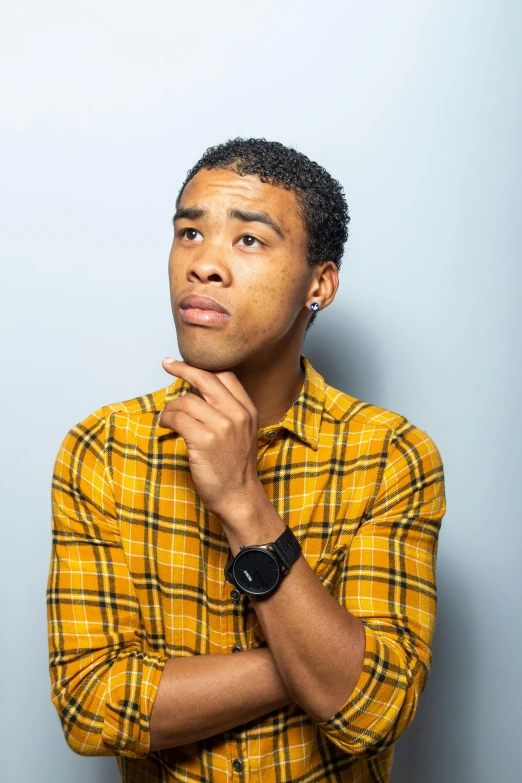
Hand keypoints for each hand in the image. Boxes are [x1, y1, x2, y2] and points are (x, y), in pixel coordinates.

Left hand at [158, 359, 263, 518]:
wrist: (238, 496)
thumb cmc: (236, 468)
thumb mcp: (243, 433)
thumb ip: (229, 411)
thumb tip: (199, 393)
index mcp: (248, 410)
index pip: (225, 376)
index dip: (202, 367)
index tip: (186, 362)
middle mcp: (237, 414)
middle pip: (205, 379)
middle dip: (182, 368)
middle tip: (167, 364)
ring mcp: (221, 426)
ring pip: (186, 401)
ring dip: (170, 408)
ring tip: (167, 418)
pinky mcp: (204, 440)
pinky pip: (177, 418)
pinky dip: (166, 419)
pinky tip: (165, 425)